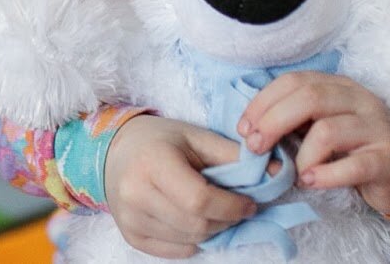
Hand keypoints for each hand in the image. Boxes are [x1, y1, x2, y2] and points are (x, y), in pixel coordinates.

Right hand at [103, 114, 259, 258]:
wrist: (113, 152)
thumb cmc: (161, 141)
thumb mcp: (196, 137)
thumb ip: (233, 155)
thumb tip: (276, 171)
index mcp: (153, 162)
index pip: (200, 200)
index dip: (232, 206)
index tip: (250, 203)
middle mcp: (135, 192)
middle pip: (197, 224)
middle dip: (226, 219)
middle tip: (236, 207)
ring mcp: (129, 218)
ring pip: (190, 240)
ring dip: (213, 230)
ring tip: (215, 211)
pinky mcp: (130, 235)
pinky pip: (176, 251)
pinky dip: (195, 240)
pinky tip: (194, 220)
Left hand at [236, 72, 389, 217]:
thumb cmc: (355, 146)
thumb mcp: (325, 123)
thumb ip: (296, 119)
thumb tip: (252, 128)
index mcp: (338, 86)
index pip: (294, 81)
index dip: (264, 103)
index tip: (244, 128)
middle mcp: (358, 100)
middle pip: (309, 99)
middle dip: (273, 122)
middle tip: (255, 148)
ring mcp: (376, 128)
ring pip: (328, 131)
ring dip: (301, 156)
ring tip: (294, 174)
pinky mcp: (388, 159)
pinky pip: (355, 165)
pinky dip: (327, 174)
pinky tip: (311, 182)